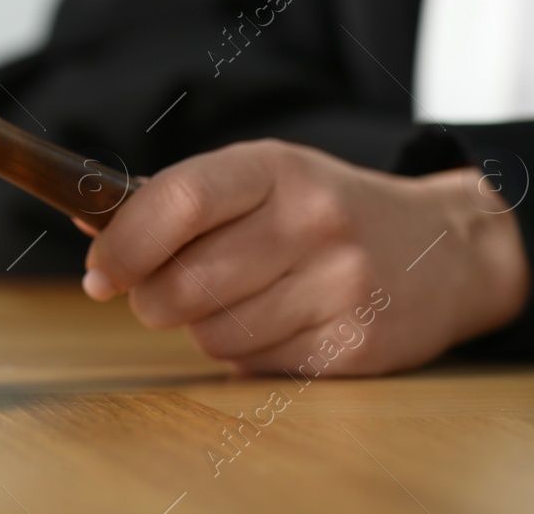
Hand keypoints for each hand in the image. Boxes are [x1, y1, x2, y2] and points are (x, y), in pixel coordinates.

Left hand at [78, 139, 529, 374]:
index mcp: (276, 168)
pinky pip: (255, 366)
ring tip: (236, 300)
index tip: (98, 272)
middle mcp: (312, 222)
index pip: (178, 202)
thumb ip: (179, 200)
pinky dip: (246, 354)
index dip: (124, 244)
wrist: (444, 250)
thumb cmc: (324, 210)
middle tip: (160, 291)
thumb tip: (89, 224)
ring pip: (213, 333)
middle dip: (153, 297)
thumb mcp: (263, 178)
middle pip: (184, 283)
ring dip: (202, 327)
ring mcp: (340, 285)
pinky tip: (276, 323)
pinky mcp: (356, 346)